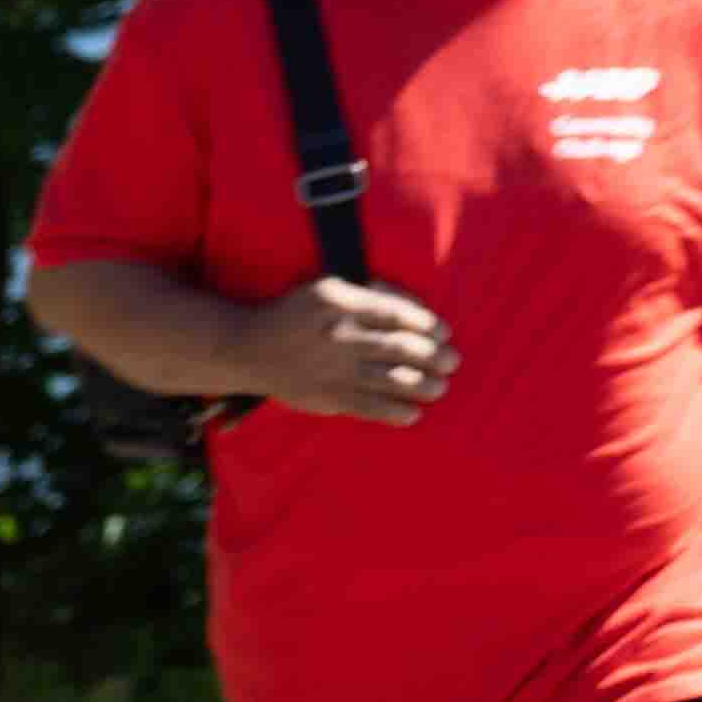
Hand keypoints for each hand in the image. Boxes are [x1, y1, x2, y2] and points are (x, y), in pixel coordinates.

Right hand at [234, 277, 457, 426]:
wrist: (249, 348)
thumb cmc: (294, 313)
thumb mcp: (326, 288)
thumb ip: (366, 295)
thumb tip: (411, 306)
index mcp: (341, 305)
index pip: (395, 314)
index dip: (425, 324)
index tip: (443, 332)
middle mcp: (340, 337)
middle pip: (399, 348)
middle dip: (433, 357)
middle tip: (452, 362)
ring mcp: (334, 370)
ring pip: (389, 380)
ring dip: (423, 386)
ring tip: (440, 387)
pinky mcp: (327, 398)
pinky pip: (369, 408)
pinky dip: (395, 412)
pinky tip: (413, 413)